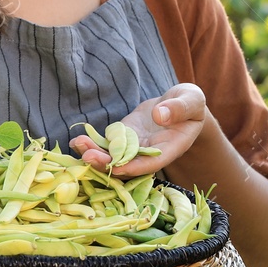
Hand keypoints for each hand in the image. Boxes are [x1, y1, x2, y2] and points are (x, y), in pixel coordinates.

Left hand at [68, 84, 207, 179]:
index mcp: (171, 148)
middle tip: (87, 156)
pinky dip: (92, 144)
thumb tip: (160, 115)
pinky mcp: (123, 137)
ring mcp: (134, 146)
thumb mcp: (192, 100)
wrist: (179, 104)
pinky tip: (75, 141)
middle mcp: (150, 153)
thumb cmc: (190, 103)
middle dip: (107, 163)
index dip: (134, 166)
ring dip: (94, 154)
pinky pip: (107, 145)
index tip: (117, 166)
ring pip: (113, 156)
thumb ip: (180, 108)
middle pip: (127, 164)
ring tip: (77, 144)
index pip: (152, 162)